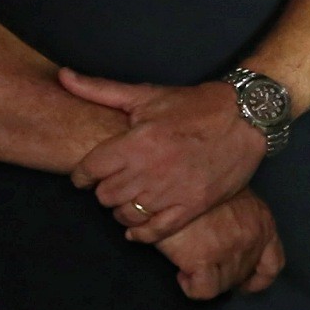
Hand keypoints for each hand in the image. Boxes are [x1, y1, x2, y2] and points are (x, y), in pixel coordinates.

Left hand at [65, 70, 269, 243]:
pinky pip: (156, 231)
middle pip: (105, 195)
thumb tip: (62, 76)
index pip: (89, 171)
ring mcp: (172, 191)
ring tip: (129, 200)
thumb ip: (100, 90)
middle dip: (104, 190)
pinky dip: (142, 233)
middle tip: (113, 183)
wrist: (247, 118)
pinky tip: (138, 227)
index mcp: (136, 141)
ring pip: (126, 215)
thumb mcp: (147, 95)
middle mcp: (151, 169)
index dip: (82, 175)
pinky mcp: (192, 206)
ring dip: (122, 209)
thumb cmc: (195, 105)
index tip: (87, 175)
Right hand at [156, 190, 283, 299]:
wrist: (175, 179)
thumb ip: (243, 221)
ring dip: (205, 280)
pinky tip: (181, 272)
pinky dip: (191, 287)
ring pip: (223, 286)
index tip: (243, 286)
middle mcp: (253, 238)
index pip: (273, 265)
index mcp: (264, 222)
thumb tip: (232, 244)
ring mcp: (231, 249)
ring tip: (188, 264)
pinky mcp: (205, 259)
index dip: (258, 281)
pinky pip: (204, 290)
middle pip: (243, 276)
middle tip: (203, 267)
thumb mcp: (234, 197)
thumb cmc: (199, 184)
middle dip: (223, 277)